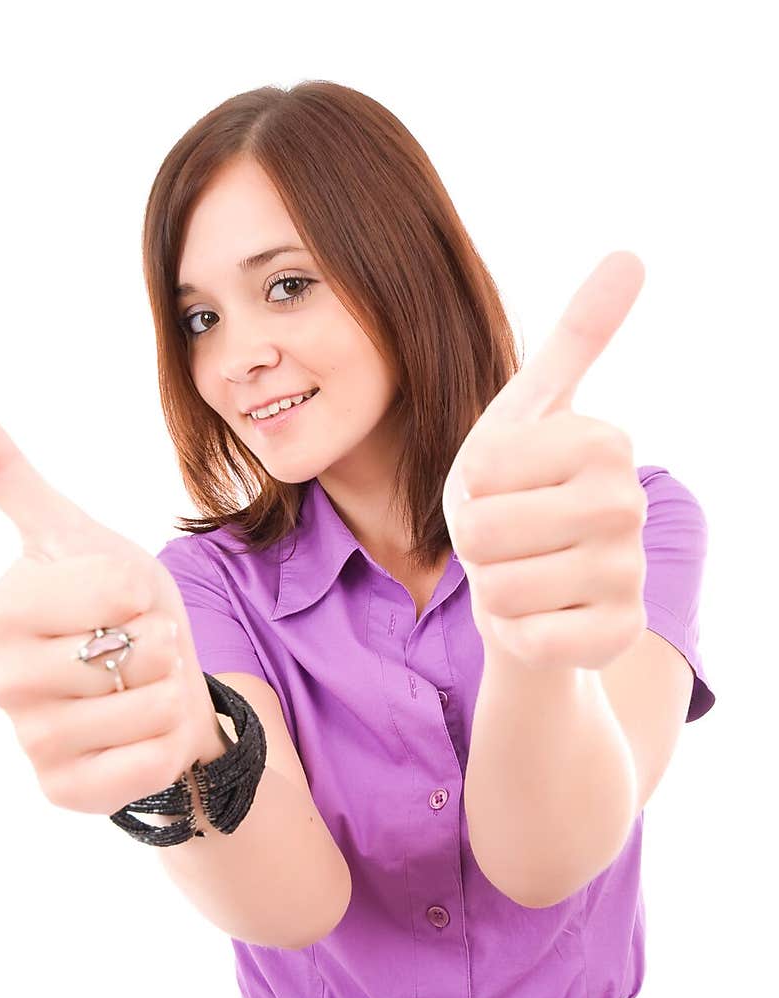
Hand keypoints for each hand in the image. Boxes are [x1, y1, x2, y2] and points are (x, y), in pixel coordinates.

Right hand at [0, 391, 215, 813]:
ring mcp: (30, 741)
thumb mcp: (74, 533)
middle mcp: (0, 680)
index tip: (118, 603)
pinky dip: (167, 744)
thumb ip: (8, 473)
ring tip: (138, 690)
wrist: (149, 687)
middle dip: (158, 645)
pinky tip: (141, 734)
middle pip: (135, 650)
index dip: (141, 593)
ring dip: (168, 693)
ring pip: (149, 707)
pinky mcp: (65, 791)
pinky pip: (150, 764)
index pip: (116, 589)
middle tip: (131, 651)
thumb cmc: (112, 607)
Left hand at [442, 251, 648, 671]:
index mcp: (603, 441)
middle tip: (508, 536)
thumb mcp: (529, 411)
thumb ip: (578, 336)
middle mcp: (628, 503)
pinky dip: (515, 632)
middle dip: (477, 542)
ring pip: (501, 589)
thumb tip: (632, 253)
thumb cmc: (521, 492)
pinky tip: (542, 615)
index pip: (480, 471)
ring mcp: (628, 574)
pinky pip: (526, 638)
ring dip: (494, 586)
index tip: (504, 489)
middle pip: (485, 532)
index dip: (470, 488)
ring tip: (523, 571)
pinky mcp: (614, 635)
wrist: (534, 584)